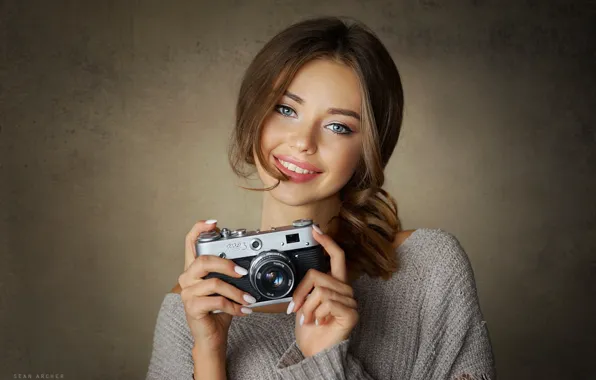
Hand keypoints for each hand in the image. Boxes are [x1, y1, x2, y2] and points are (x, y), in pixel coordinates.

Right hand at [179, 220, 255, 352]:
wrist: (212, 336)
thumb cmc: (219, 309)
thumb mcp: (225, 286)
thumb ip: (229, 272)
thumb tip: (248, 260)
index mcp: (194, 269)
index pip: (190, 242)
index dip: (199, 229)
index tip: (213, 223)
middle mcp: (187, 278)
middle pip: (203, 261)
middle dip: (226, 264)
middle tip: (243, 272)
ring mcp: (187, 293)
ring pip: (214, 283)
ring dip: (236, 291)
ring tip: (249, 298)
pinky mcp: (192, 308)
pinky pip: (217, 302)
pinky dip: (234, 306)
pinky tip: (243, 310)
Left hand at [288, 225, 358, 356]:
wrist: (315, 350)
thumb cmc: (310, 326)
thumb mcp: (304, 301)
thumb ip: (306, 286)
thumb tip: (300, 273)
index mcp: (335, 283)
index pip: (336, 257)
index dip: (327, 242)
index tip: (315, 230)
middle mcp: (345, 289)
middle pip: (318, 276)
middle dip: (301, 293)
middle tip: (296, 309)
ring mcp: (350, 301)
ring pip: (320, 291)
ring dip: (307, 308)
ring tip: (308, 319)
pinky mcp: (351, 314)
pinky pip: (328, 303)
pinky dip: (317, 314)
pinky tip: (319, 322)